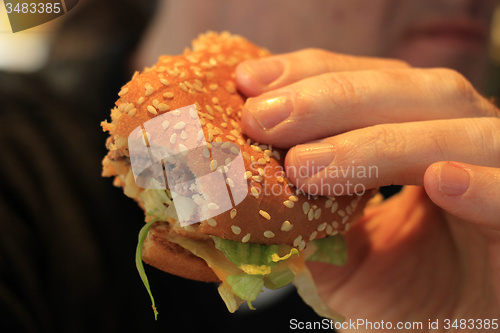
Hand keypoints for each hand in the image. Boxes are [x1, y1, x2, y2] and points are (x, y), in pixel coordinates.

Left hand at [236, 49, 499, 329]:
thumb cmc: (407, 295)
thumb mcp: (343, 255)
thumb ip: (306, 221)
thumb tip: (245, 187)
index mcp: (420, 134)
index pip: (368, 83)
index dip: (309, 75)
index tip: (249, 83)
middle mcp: (463, 138)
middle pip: (409, 91)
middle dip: (329, 100)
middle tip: (263, 119)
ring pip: (454, 131)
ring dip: (378, 143)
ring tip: (305, 166)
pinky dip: (483, 185)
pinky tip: (440, 181)